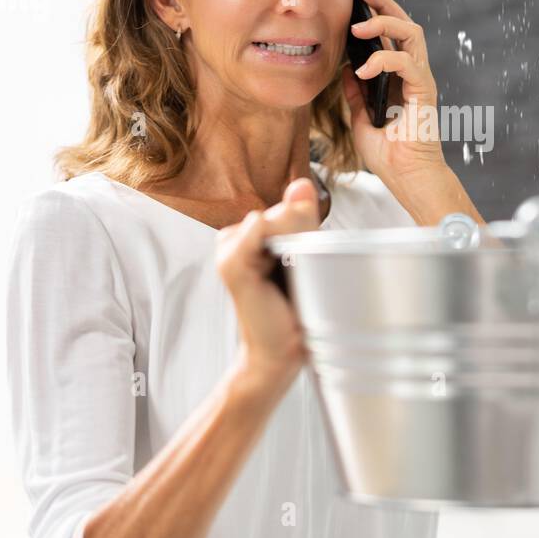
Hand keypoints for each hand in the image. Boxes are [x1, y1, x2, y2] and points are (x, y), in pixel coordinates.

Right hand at [213, 178, 320, 386]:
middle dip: (304, 237)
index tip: (306, 265)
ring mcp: (229, 248)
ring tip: (289, 278)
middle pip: (284, 211)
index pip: (290, 207)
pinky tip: (276, 267)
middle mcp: (235, 236)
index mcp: (252, 234)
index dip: (309, 231)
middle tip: (299, 275)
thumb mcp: (307, 257)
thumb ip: (302, 220)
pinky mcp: (231, 263)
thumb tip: (302, 183)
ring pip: (275, 218)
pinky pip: (258, 227)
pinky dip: (275, 241)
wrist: (280, 354)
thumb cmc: (296, 311)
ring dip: (295, 244)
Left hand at [341, 0, 445, 179]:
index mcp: (400, 78)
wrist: (406, 178)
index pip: (393, 35)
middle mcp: (413, 75)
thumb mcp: (360, 118)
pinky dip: (384, 60)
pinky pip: (407, 63)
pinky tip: (364, 69)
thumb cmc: (389, 155)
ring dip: (386, 24)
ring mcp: (421, 81)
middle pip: (406, 25)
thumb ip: (355, 93)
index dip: (378, 12)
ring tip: (359, 26)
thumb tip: (345, 68)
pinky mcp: (424, 92)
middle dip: (384, 4)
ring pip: (412, 34)